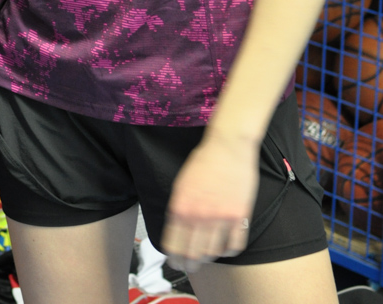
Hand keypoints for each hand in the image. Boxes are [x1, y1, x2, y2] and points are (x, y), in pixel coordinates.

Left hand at [161, 130, 259, 275]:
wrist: (228, 145)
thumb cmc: (204, 160)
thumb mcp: (181, 183)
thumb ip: (178, 208)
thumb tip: (176, 229)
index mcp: (180, 207)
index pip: (173, 244)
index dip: (173, 258)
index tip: (174, 262)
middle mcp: (199, 216)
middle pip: (192, 254)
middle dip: (189, 264)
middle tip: (190, 267)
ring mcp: (220, 217)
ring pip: (212, 253)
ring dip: (208, 258)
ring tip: (207, 257)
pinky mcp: (239, 216)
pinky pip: (234, 245)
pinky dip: (229, 251)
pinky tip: (225, 247)